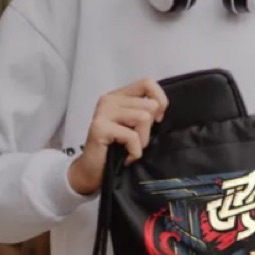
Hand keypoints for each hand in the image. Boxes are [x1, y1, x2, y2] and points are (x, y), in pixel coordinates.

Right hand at [67, 77, 168, 195]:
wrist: (92, 171)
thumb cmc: (116, 149)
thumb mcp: (134, 126)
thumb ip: (145, 111)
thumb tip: (161, 107)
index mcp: (119, 96)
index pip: (147, 82)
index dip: (159, 99)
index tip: (158, 119)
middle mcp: (109, 99)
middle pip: (149, 104)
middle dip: (150, 128)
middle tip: (137, 141)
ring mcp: (103, 112)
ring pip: (143, 117)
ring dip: (142, 141)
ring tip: (131, 149)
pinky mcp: (100, 127)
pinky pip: (132, 136)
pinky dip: (134, 151)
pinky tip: (126, 157)